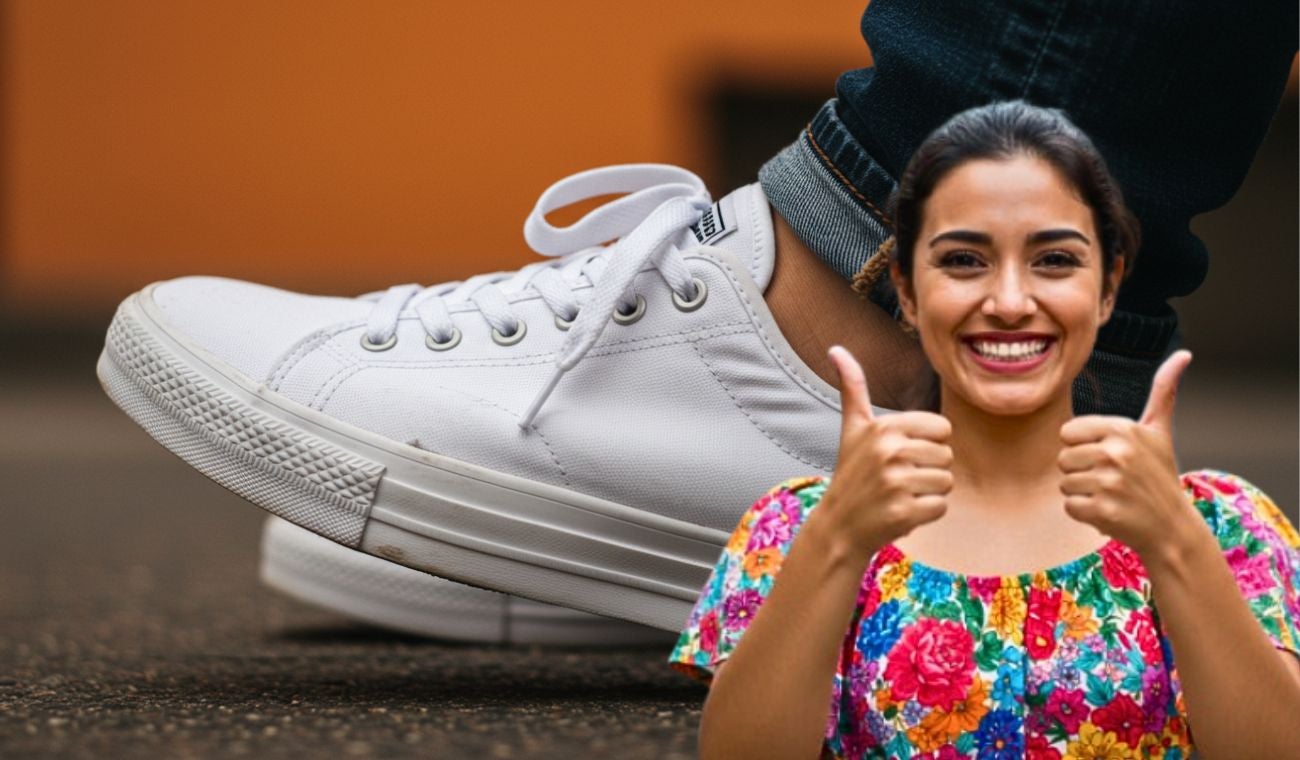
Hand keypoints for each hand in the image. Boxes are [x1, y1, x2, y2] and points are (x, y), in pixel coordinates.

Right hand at [821, 345, 952, 556]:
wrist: (839, 525)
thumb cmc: (852, 473)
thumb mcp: (852, 428)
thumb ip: (852, 387)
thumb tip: (836, 349)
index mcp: (884, 427)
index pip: (943, 428)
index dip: (928, 444)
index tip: (902, 455)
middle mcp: (890, 451)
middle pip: (947, 456)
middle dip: (929, 470)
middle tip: (899, 479)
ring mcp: (896, 483)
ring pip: (947, 482)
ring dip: (929, 493)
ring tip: (901, 495)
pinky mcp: (903, 512)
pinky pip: (941, 507)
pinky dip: (926, 514)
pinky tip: (902, 512)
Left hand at [1058, 350, 1194, 557]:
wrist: (1172, 526)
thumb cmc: (1160, 475)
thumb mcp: (1160, 431)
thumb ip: (1163, 392)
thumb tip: (1183, 355)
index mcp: (1123, 429)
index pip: (1067, 433)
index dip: (1082, 447)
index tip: (1108, 457)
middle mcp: (1116, 453)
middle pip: (1062, 458)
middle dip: (1081, 471)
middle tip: (1111, 479)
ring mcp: (1109, 483)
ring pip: (1064, 483)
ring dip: (1083, 493)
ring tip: (1112, 495)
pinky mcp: (1103, 510)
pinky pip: (1069, 506)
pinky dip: (1084, 513)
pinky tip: (1109, 511)